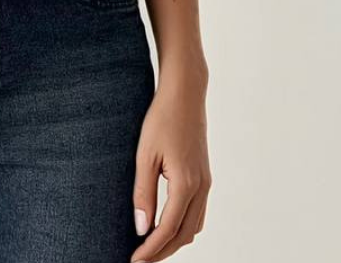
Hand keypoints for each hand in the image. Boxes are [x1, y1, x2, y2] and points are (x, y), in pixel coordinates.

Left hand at [130, 80, 211, 261]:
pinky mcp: (205, 177)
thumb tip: (141, 228)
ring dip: (174, 241)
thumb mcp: (145, 155)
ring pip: (194, 227)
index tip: (134, 261)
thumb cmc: (162, 119)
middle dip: (163, 251)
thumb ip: (143, 193)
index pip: (168, 230)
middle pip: (184, 235)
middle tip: (140, 259)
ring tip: (150, 246)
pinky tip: (166, 225)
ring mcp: (206, 183)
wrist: (185, 95)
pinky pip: (197, 213)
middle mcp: (201, 188)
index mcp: (186, 185)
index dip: (150, 249)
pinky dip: (183, 227)